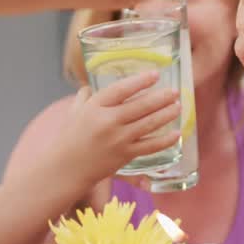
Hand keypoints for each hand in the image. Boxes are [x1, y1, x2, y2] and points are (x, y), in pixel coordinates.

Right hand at [54, 72, 180, 183]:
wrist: (65, 169)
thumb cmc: (69, 138)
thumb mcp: (74, 112)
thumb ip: (84, 97)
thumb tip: (90, 86)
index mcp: (95, 107)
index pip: (121, 89)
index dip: (140, 81)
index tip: (156, 74)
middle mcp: (108, 121)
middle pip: (140, 106)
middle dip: (161, 97)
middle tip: (175, 91)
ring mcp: (118, 139)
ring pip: (148, 124)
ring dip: (166, 114)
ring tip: (178, 106)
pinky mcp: (125, 156)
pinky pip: (150, 146)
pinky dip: (165, 140)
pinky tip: (176, 134)